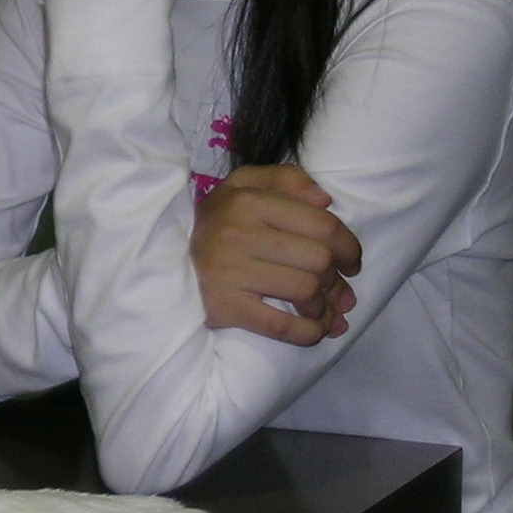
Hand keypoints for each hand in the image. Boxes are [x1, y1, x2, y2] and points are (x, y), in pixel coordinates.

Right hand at [191, 164, 361, 347]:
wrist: (161, 262)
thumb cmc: (214, 223)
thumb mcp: (242, 186)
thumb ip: (286, 179)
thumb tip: (326, 200)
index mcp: (249, 199)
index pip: (322, 224)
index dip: (349, 247)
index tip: (352, 263)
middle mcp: (239, 232)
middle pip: (318, 260)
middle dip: (339, 281)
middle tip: (341, 292)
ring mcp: (230, 271)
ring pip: (305, 291)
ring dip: (326, 307)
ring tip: (327, 312)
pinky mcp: (224, 307)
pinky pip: (281, 324)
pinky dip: (308, 333)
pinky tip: (316, 332)